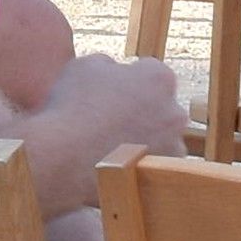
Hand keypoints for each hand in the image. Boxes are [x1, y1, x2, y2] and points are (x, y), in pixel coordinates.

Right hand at [18, 55, 184, 203]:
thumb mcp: (84, 66)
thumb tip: (114, 71)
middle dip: (141, 109)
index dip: (127, 81)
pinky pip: (152, 165)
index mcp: (159, 77)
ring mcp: (173, 146)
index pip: (149, 71)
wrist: (65, 158)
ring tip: (110, 145)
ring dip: (142, 138)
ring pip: (160, 137)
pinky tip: (113, 163)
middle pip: (159, 105)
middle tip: (110, 118)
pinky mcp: (162, 176)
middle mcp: (175, 110)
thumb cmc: (74, 107)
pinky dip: (138, 164)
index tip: (109, 92)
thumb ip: (109, 64)